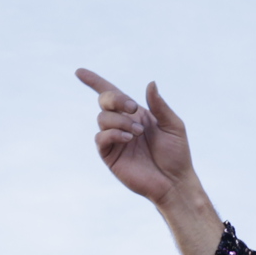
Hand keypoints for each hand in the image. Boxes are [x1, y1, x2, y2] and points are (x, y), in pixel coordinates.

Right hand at [76, 73, 196, 208]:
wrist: (174, 182)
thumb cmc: (176, 154)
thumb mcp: (173, 125)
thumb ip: (160, 106)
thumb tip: (150, 83)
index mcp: (136, 114)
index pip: (112, 93)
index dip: (94, 81)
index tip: (79, 72)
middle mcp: (122, 123)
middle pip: (104, 101)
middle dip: (115, 99)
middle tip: (133, 108)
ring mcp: (114, 139)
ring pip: (103, 118)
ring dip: (120, 121)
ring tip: (137, 133)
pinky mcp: (110, 155)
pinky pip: (101, 138)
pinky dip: (113, 133)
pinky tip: (127, 138)